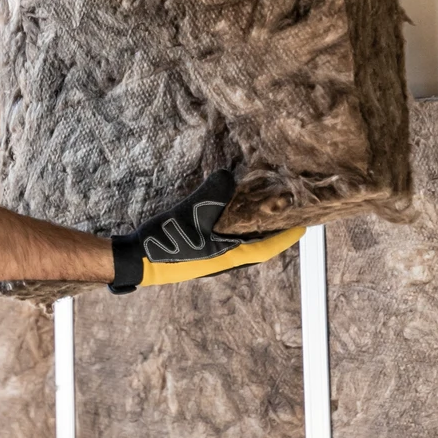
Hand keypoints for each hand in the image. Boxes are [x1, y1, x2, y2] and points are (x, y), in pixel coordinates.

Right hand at [109, 170, 305, 293]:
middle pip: (256, 248)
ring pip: (240, 247)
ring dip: (252, 233)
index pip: (266, 247)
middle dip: (271, 234)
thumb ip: (212, 193)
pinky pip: (224, 244)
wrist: (135, 261)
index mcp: (227, 256)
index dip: (285, 237)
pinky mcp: (196, 257)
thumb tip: (228, 175)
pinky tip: (227, 220)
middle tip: (283, 216)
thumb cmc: (166, 241)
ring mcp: (208, 262)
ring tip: (260, 215)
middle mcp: (222, 262)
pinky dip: (234, 232)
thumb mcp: (190, 212)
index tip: (302, 228)